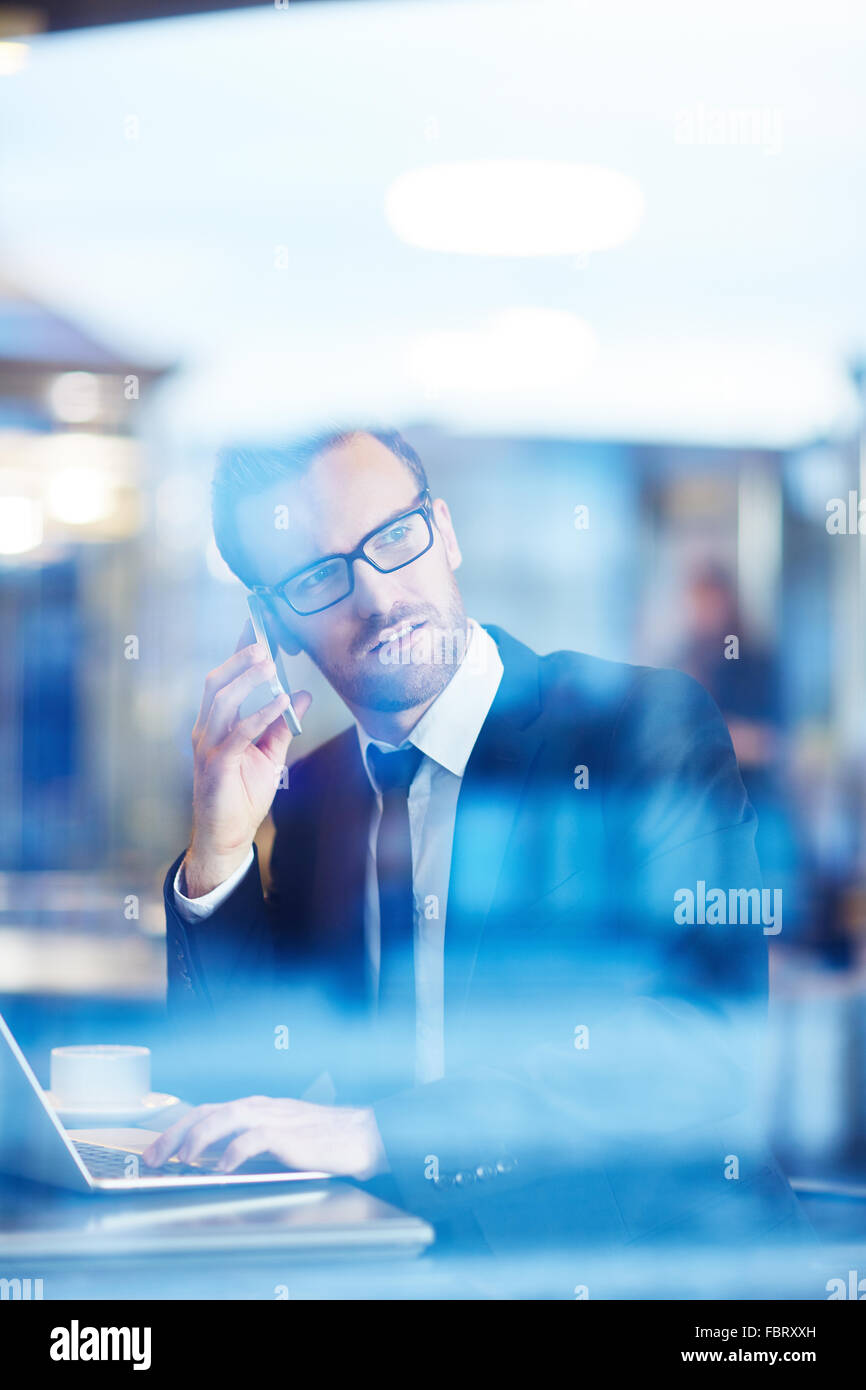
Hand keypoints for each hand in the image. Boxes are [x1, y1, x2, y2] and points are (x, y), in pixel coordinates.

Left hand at [141, 1096, 388, 1179]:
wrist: (363, 1136)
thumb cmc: (323, 1140)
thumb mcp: (279, 1138)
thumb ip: (249, 1144)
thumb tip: (213, 1163)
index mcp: (256, 1108)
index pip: (207, 1112)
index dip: (177, 1129)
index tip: (155, 1150)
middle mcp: (262, 1107)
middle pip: (209, 1112)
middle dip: (176, 1133)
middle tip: (154, 1157)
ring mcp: (276, 1118)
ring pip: (228, 1117)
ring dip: (200, 1138)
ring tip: (182, 1160)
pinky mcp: (291, 1134)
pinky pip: (256, 1138)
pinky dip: (235, 1151)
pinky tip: (223, 1167)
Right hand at [184, 624, 311, 895]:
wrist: (227, 836)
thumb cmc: (243, 795)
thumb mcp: (270, 755)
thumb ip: (283, 725)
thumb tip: (303, 694)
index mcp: (216, 724)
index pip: (224, 680)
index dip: (237, 653)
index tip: (255, 627)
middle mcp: (207, 730)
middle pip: (216, 683)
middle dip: (240, 659)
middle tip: (264, 641)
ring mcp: (207, 747)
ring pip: (221, 701)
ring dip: (247, 679)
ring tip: (270, 663)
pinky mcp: (217, 765)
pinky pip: (238, 733)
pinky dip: (260, 714)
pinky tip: (280, 702)